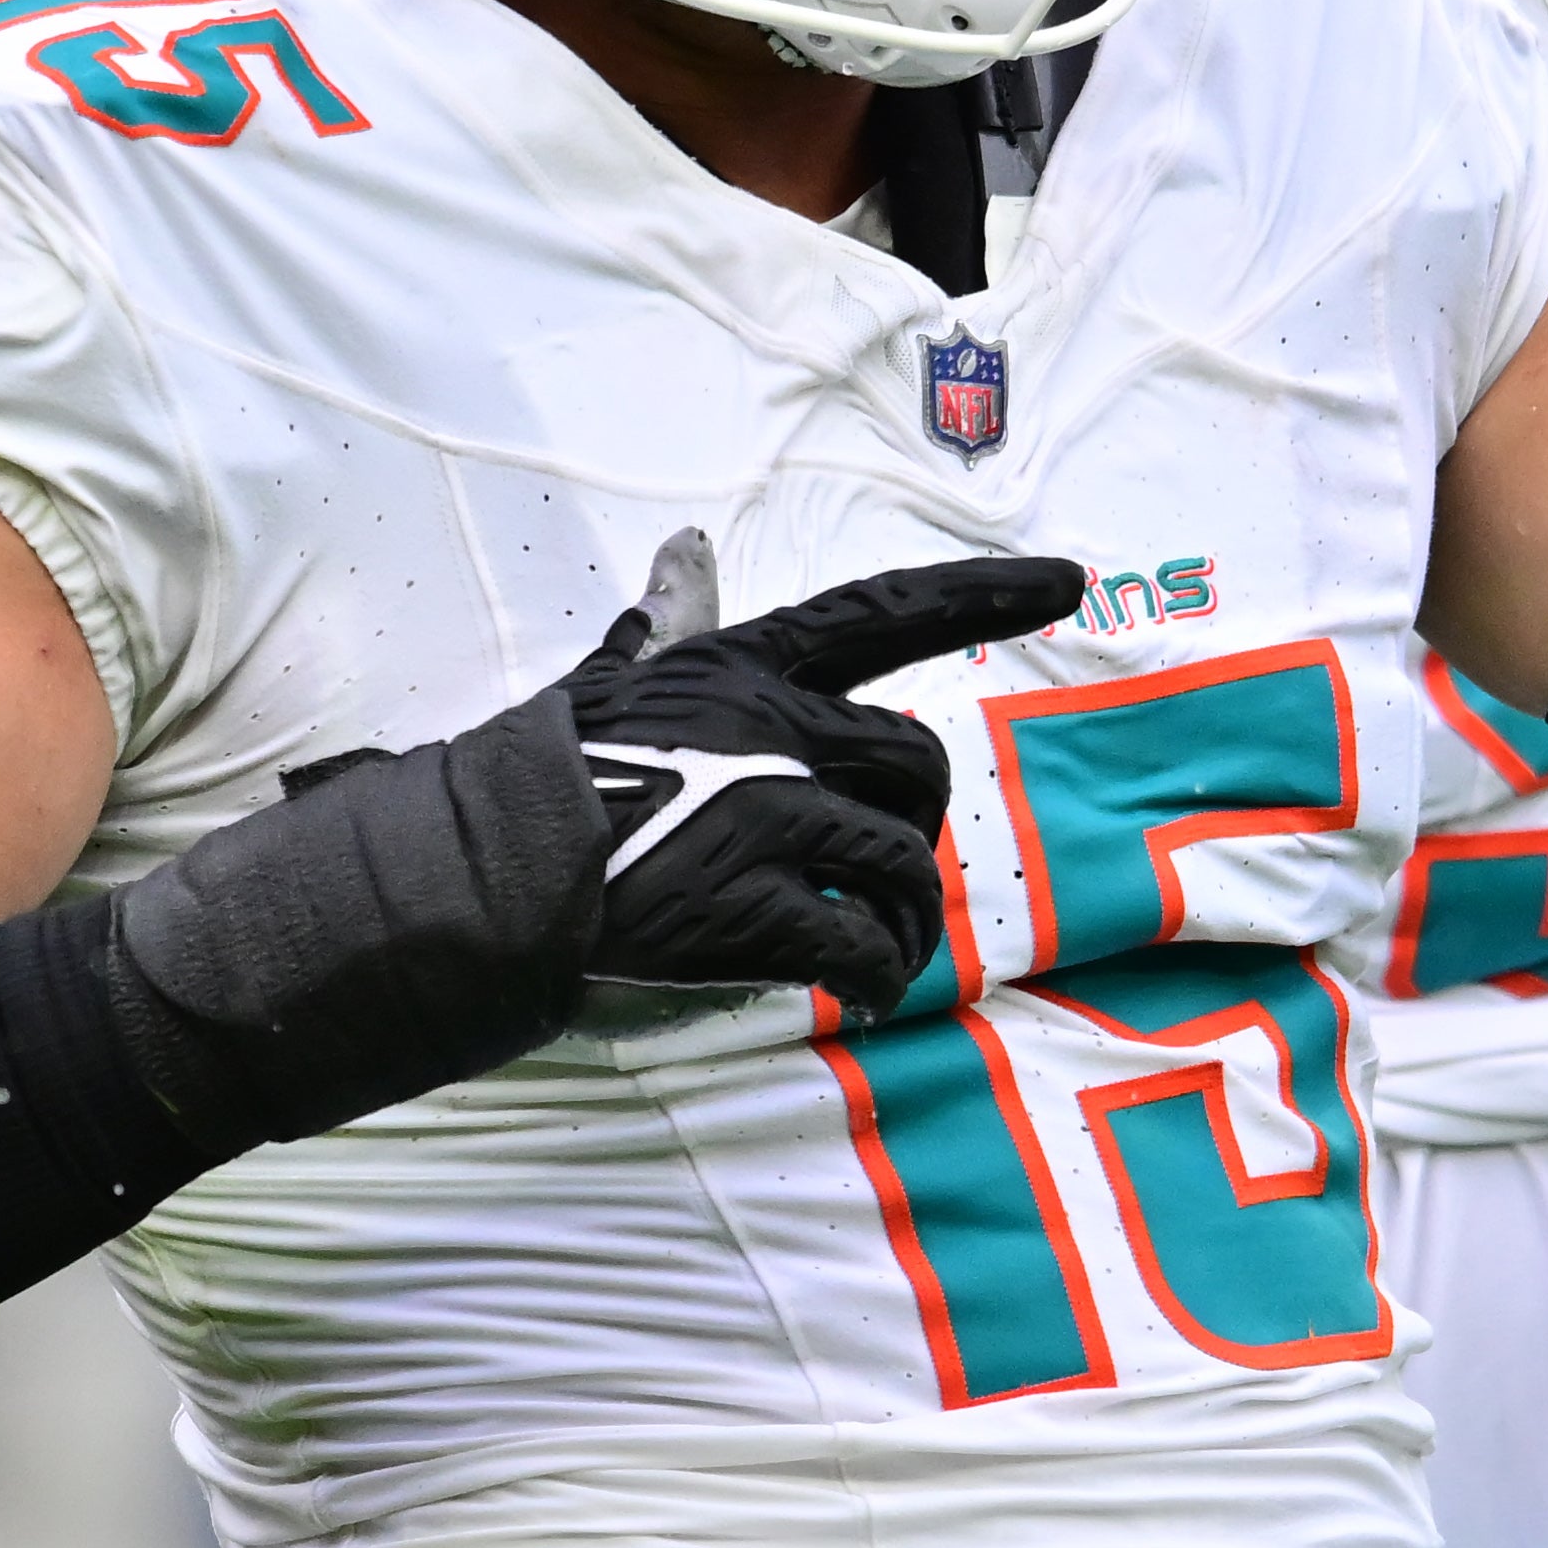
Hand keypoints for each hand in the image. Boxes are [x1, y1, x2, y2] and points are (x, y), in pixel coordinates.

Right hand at [555, 535, 1085, 1019]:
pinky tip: (853, 993)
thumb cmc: (542, 775)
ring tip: (883, 954)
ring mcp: (762, 817)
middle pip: (914, 762)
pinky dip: (872, 976)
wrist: (479, 870)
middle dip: (921, 822)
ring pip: (901, 859)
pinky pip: (858, 941)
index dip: (981, 594)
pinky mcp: (745, 906)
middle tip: (889, 876)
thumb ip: (669, 629)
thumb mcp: (613, 680)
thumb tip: (686, 554)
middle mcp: (769, 729)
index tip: (1068, 580)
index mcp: (744, 668)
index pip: (884, 613)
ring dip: (908, 920)